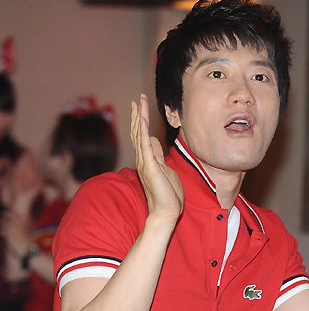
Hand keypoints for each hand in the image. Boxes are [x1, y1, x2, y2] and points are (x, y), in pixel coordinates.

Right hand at [130, 94, 183, 222]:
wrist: (166, 212)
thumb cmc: (168, 195)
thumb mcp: (164, 169)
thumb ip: (157, 155)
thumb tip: (155, 141)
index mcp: (147, 161)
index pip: (142, 136)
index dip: (141, 120)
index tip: (141, 106)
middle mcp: (142, 159)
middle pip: (138, 132)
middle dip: (138, 114)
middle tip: (138, 98)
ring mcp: (145, 162)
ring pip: (140, 134)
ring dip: (140, 116)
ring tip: (139, 101)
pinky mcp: (150, 166)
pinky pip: (145, 144)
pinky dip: (143, 130)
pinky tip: (142, 117)